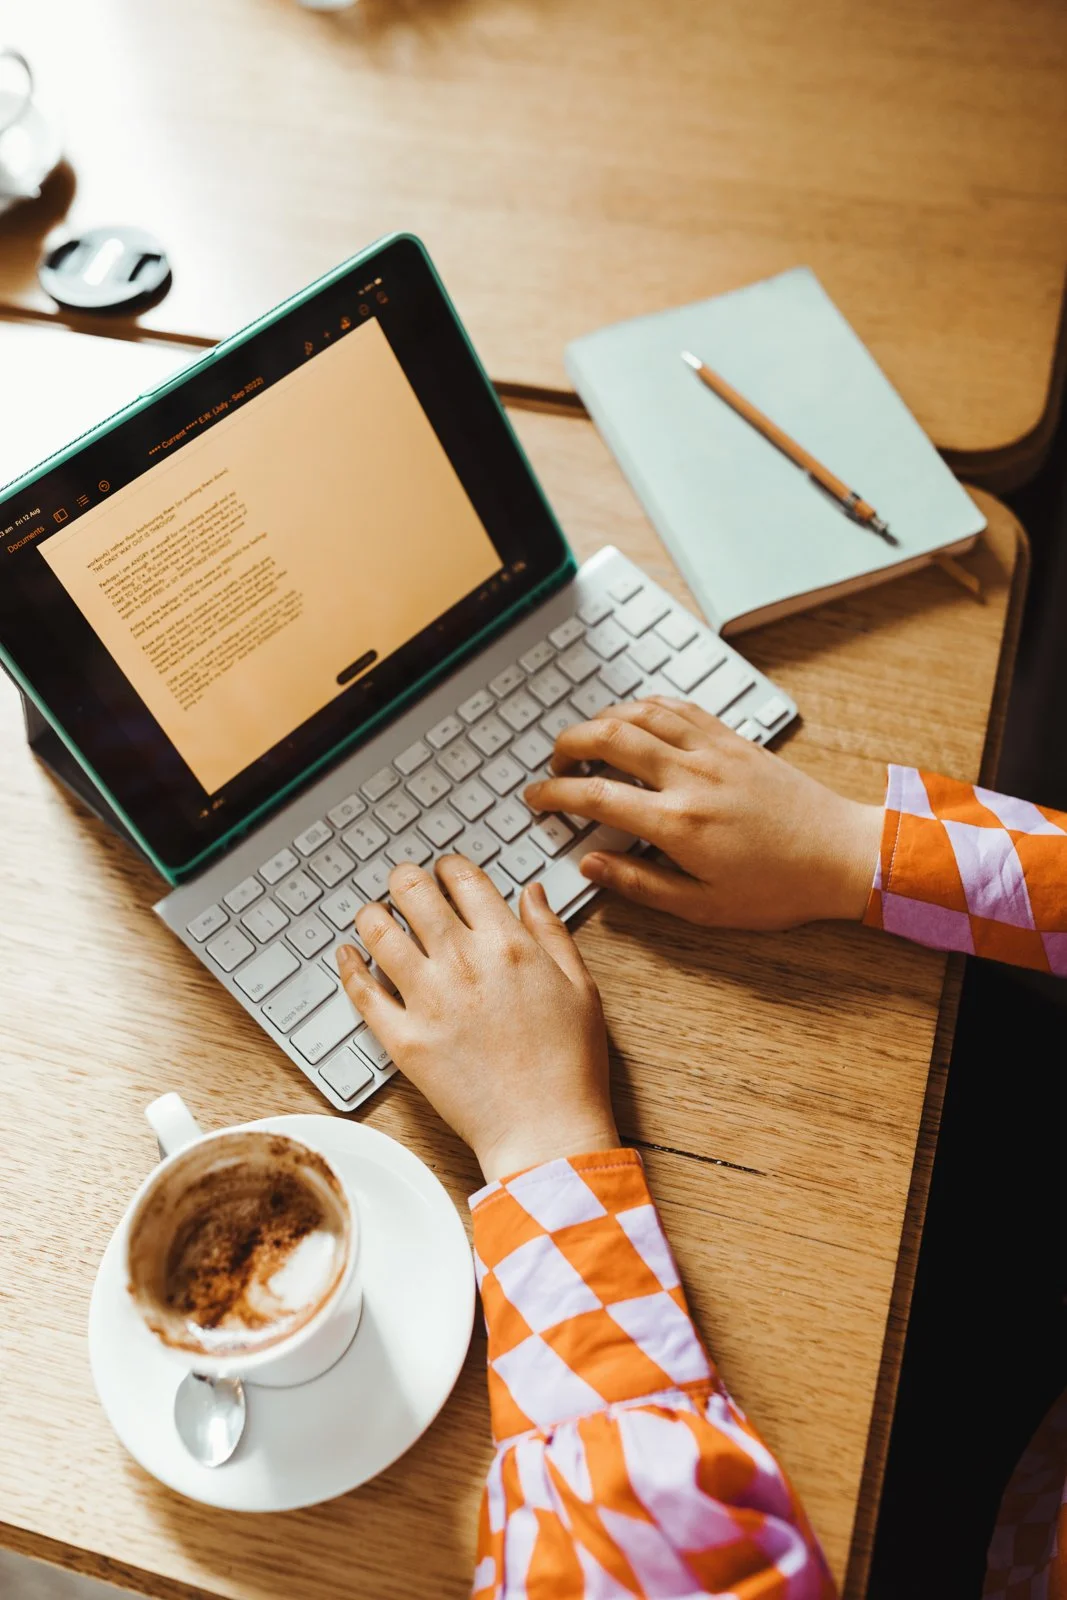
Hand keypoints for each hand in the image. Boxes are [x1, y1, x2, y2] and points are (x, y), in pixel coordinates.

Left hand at [336, 859, 616, 1181]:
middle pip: (413, 892)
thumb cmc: (569, 1064)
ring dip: (372, 914)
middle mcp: (463, 962)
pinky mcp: (403, 1039)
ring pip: (379, 931)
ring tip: (374, 914)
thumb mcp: (580, 987)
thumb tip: (532, 892)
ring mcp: (428, 1000)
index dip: (449, 866)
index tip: (445, 871)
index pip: (463, 879)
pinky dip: (349, 966)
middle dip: (405, 879)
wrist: (544, 1129)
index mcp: (507, 944)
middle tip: (403, 883)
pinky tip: (347, 955)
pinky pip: (362, 991)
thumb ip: (551, 932)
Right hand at [524, 697, 882, 929]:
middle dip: (568, 743)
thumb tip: (590, 865)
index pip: (595, 794)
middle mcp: (692, 777)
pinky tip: (634, 719)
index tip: (535, 798)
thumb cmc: (779, 888)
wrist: (842, 856)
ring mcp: (715, 751)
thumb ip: (640, 884)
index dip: (554, 793)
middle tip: (553, 763)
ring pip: (641, 712)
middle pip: (609, 736)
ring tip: (586, 741)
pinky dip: (645, 706)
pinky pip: (679, 706)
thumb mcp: (703, 906)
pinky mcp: (734, 739)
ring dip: (602, 719)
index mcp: (679, 823)